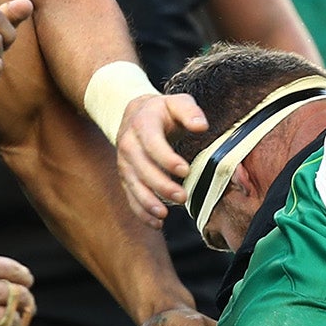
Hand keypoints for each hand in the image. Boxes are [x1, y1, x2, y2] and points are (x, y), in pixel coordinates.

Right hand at [115, 91, 209, 224]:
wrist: (134, 114)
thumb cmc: (162, 111)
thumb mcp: (177, 102)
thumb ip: (190, 111)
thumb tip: (201, 126)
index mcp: (142, 124)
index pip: (152, 143)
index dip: (166, 159)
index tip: (185, 170)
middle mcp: (128, 144)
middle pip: (142, 168)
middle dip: (161, 185)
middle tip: (182, 197)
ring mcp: (124, 162)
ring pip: (133, 185)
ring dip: (148, 202)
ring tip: (165, 215)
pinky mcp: (126, 176)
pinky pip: (130, 196)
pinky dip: (141, 212)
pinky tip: (157, 223)